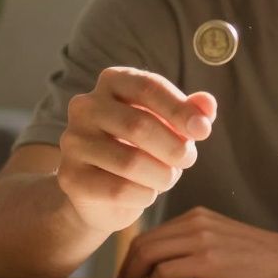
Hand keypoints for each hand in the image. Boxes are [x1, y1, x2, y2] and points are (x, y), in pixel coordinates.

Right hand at [58, 67, 215, 233]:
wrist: (102, 193)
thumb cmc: (142, 149)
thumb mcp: (171, 126)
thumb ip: (190, 113)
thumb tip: (207, 105)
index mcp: (112, 81)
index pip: (148, 87)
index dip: (180, 109)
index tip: (203, 131)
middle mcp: (85, 106)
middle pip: (139, 125)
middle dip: (174, 148)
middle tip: (187, 160)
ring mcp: (73, 141)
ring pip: (130, 162)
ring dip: (162, 175)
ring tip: (167, 178)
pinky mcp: (70, 176)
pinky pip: (117, 190)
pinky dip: (143, 195)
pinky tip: (146, 193)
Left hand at [117, 206, 277, 277]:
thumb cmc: (263, 261)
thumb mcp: (223, 243)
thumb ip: (196, 248)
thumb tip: (162, 273)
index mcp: (198, 217)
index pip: (151, 234)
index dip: (133, 257)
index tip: (129, 277)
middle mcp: (195, 222)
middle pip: (143, 242)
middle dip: (126, 268)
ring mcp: (201, 239)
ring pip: (147, 254)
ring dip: (134, 277)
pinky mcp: (208, 259)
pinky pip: (165, 270)